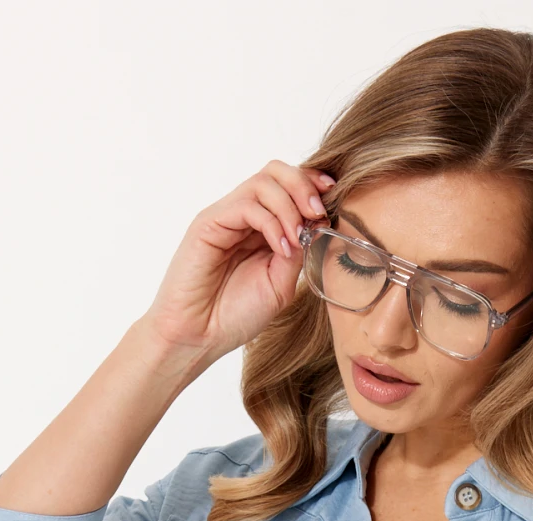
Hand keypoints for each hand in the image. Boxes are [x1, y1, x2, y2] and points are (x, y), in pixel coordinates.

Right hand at [141, 161, 334, 365]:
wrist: (198, 336)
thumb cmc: (235, 315)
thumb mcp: (280, 285)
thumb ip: (297, 253)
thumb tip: (316, 225)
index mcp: (261, 228)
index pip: (288, 187)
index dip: (312, 185)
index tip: (334, 198)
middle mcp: (243, 216)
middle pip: (276, 172)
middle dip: (304, 185)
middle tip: (318, 212)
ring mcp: (226, 217)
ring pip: (263, 182)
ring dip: (290, 205)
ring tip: (298, 237)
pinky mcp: (209, 223)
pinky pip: (247, 205)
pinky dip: (271, 222)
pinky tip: (281, 247)